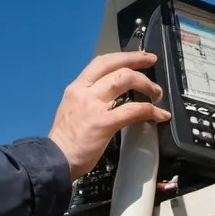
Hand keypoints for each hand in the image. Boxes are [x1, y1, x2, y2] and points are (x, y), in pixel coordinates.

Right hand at [48, 51, 169, 179]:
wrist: (54, 159)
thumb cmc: (64, 138)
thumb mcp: (71, 108)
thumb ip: (88, 98)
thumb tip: (110, 96)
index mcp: (77, 87)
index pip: (101, 62)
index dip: (123, 56)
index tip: (138, 57)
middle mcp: (85, 92)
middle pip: (116, 67)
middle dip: (137, 61)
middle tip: (152, 62)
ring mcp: (94, 106)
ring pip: (125, 80)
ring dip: (146, 84)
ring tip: (157, 93)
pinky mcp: (104, 123)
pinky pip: (133, 111)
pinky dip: (151, 110)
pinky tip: (160, 115)